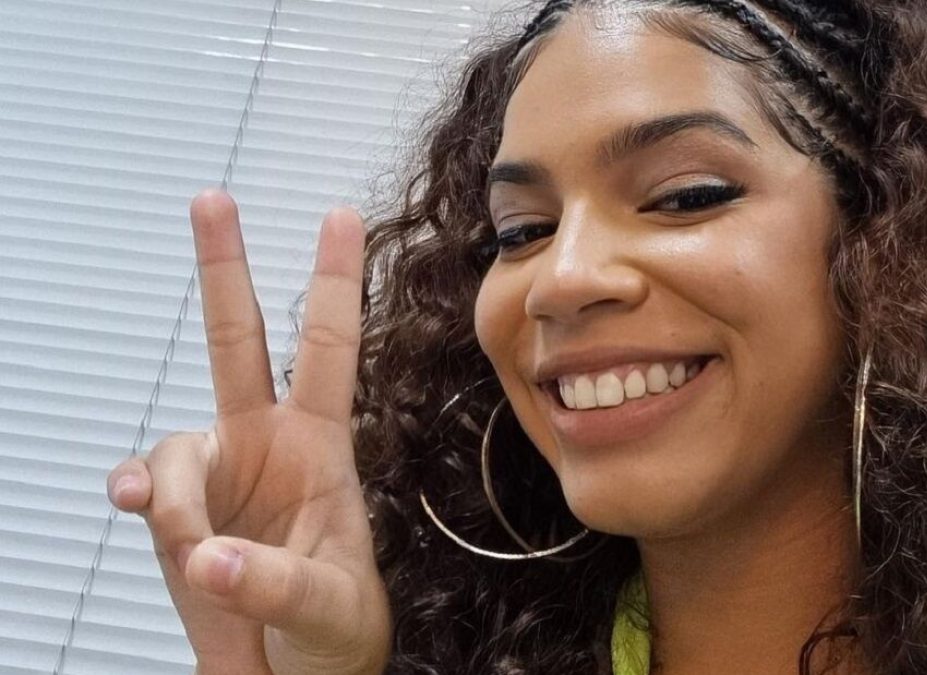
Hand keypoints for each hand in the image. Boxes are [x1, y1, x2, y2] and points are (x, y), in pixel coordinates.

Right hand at [106, 190, 390, 674]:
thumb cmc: (331, 632)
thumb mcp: (326, 607)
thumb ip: (271, 581)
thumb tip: (207, 555)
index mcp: (322, 448)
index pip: (329, 349)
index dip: (335, 282)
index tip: (340, 215)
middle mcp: (265, 445)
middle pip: (240, 340)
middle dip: (224, 268)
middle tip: (212, 198)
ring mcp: (216, 474)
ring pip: (177, 446)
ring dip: (180, 499)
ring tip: (204, 555)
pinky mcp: (176, 512)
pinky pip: (145, 486)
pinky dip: (141, 495)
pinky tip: (141, 509)